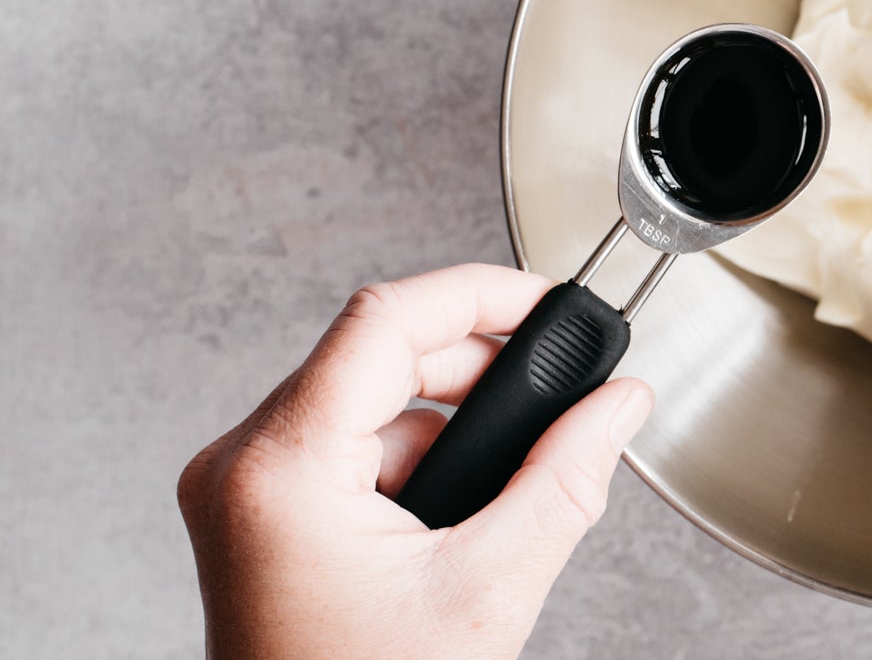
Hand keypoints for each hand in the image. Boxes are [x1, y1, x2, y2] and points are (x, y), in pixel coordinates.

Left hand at [177, 264, 653, 659]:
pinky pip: (349, 445)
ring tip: (506, 478)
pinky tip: (458, 512)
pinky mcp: (259, 513)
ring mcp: (242, 491)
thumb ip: (566, 478)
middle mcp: (241, 466)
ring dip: (449, 420)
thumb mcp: (489, 588)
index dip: (478, 294)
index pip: (385, 320)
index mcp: (281, 471)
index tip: (544, 301)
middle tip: (552, 394)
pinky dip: (416, 458)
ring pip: (367, 399)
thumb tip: (619, 404)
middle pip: (375, 352)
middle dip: (475, 367)